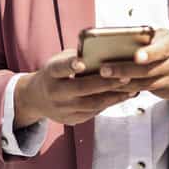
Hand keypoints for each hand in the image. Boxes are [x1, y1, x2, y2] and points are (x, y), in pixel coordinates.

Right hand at [14, 49, 135, 126]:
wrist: (37, 98)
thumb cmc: (56, 72)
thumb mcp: (59, 60)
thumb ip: (78, 56)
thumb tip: (106, 49)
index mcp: (50, 73)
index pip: (60, 68)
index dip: (70, 65)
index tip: (81, 63)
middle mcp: (55, 92)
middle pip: (81, 89)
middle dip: (105, 83)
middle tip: (125, 76)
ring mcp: (62, 109)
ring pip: (91, 104)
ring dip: (113, 96)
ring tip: (131, 87)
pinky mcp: (72, 119)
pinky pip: (94, 112)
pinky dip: (110, 103)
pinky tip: (124, 95)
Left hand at [98, 29, 168, 101]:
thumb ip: (149, 39)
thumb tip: (119, 41)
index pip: (162, 49)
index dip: (149, 53)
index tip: (136, 57)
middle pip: (148, 71)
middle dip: (124, 71)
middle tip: (103, 70)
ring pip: (147, 85)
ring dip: (124, 84)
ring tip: (104, 81)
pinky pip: (150, 93)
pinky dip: (133, 90)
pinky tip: (118, 87)